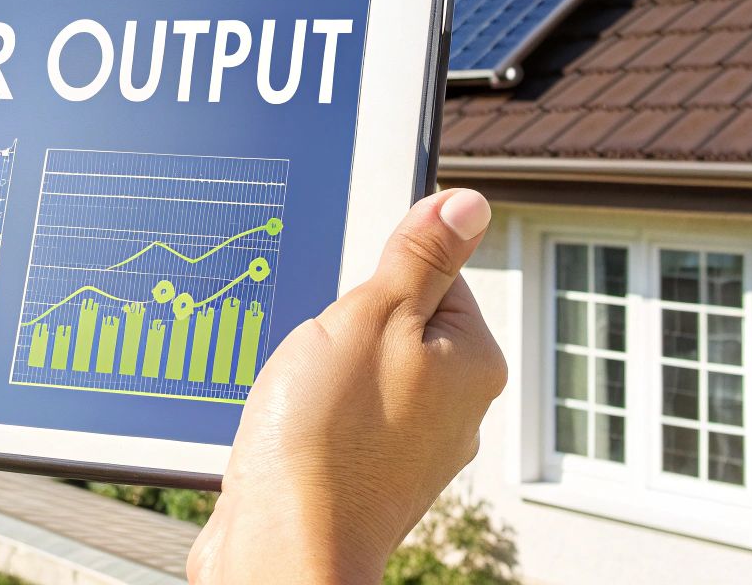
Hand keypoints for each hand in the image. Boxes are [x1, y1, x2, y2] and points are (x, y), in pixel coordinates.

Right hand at [187, 188, 506, 584]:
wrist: (280, 547)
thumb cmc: (327, 436)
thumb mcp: (372, 316)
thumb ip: (419, 256)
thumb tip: (467, 203)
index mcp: (471, 362)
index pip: (434, 275)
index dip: (375, 275)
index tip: (344, 300)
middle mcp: (452, 408)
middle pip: (391, 322)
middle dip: (339, 321)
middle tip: (313, 346)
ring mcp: (406, 448)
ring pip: (356, 371)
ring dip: (316, 367)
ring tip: (293, 388)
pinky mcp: (360, 475)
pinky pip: (333, 416)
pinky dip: (305, 410)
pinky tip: (282, 420)